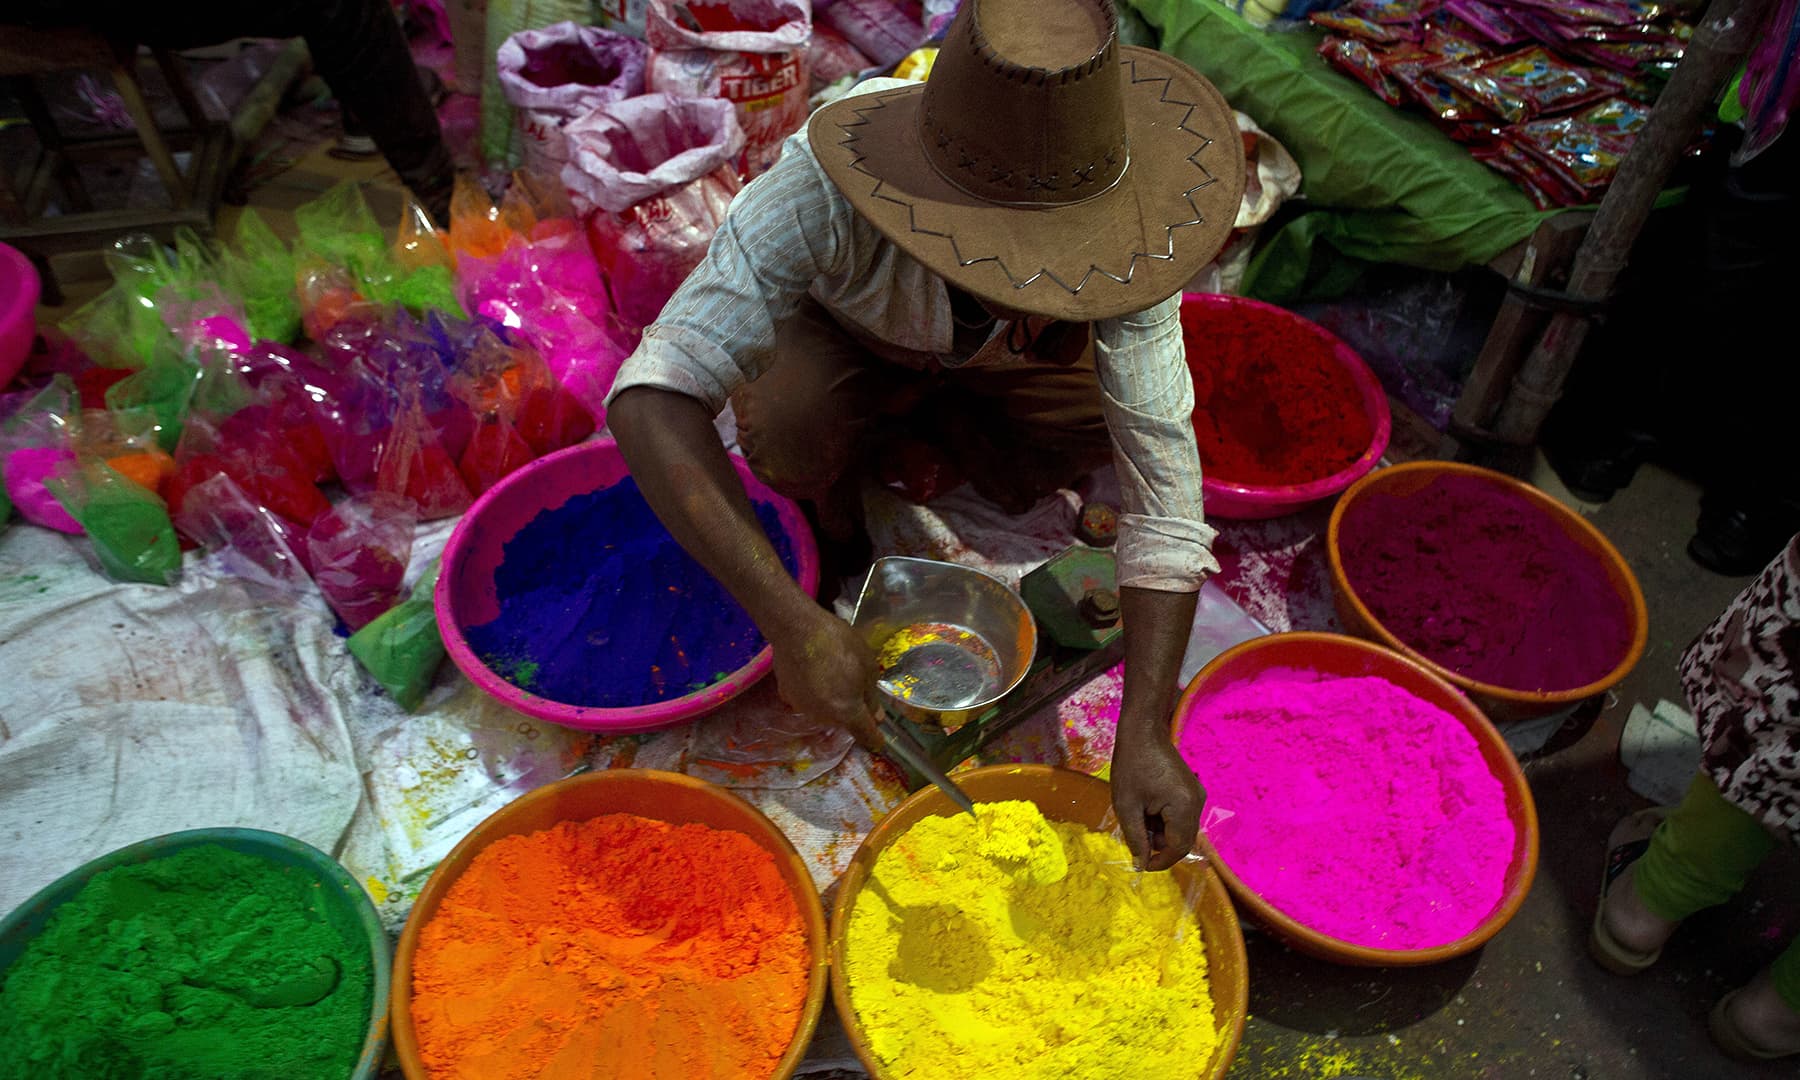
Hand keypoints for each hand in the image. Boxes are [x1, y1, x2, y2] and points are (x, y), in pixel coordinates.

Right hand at [770, 610, 881, 748]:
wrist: (797, 629)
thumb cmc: (839, 645)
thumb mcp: (868, 667)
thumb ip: (871, 697)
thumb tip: (876, 716)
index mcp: (847, 712)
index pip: (865, 735)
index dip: (874, 739)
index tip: (879, 742)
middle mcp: (823, 718)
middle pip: (843, 722)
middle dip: (851, 710)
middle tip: (855, 685)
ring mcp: (802, 708)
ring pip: (824, 711)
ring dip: (831, 701)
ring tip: (833, 674)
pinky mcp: (786, 696)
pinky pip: (808, 699)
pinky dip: (814, 691)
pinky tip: (814, 672)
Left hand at [1111, 735, 1204, 871]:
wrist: (1143, 732)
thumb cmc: (1131, 765)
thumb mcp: (1127, 806)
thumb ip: (1135, 838)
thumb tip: (1140, 865)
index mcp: (1184, 806)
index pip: (1178, 847)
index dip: (1160, 861)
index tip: (1141, 865)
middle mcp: (1197, 802)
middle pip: (1182, 839)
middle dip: (1159, 845)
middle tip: (1136, 836)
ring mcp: (1197, 795)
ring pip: (1181, 828)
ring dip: (1160, 832)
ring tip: (1139, 816)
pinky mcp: (1193, 790)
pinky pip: (1182, 815)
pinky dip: (1165, 820)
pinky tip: (1147, 808)